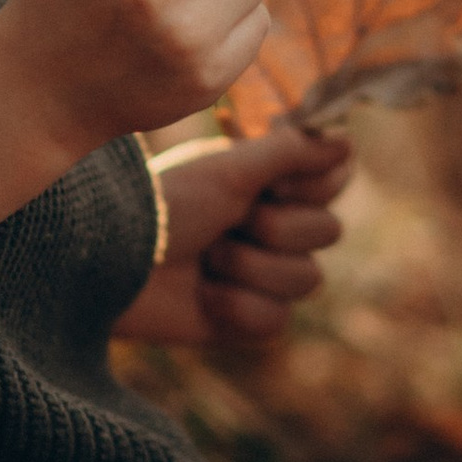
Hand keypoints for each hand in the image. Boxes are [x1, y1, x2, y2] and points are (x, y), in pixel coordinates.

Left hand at [116, 123, 351, 345]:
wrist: (113, 263)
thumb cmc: (167, 204)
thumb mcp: (230, 169)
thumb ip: (291, 152)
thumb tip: (348, 140)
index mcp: (269, 180)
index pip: (335, 180)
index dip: (310, 186)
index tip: (270, 183)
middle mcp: (271, 224)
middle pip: (327, 232)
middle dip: (274, 229)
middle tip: (226, 222)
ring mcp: (261, 273)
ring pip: (307, 281)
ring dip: (250, 269)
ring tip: (205, 260)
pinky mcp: (245, 319)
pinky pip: (277, 322)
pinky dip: (237, 308)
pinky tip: (203, 297)